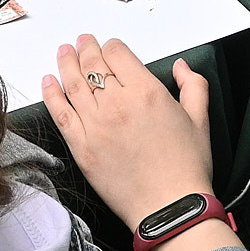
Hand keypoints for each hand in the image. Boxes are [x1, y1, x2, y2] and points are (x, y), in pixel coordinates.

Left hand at [42, 35, 214, 238]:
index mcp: (146, 92)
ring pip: (73, 83)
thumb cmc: (186, 168)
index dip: (112, 47)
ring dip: (66, 62)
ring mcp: (95, 125)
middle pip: (93, 65)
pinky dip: (52, 93)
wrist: (169, 208)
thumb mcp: (200, 120)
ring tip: (63, 51)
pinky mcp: (81, 147)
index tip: (110, 48)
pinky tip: (48, 81)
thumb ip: (194, 86)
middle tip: (82, 42)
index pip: (118, 54)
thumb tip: (181, 67)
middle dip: (87, 49)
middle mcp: (117, 104)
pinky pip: (60, 112)